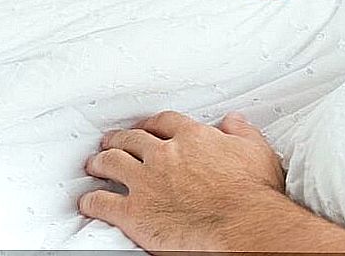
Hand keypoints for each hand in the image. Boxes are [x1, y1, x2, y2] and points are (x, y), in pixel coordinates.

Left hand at [80, 111, 285, 251]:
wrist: (241, 223)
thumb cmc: (252, 192)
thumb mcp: (256, 150)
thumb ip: (242, 132)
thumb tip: (233, 120)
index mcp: (193, 138)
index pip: (164, 122)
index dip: (151, 124)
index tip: (146, 127)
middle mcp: (165, 154)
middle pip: (132, 138)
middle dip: (119, 139)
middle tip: (112, 141)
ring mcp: (146, 181)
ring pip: (112, 162)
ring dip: (100, 162)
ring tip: (95, 165)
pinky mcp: (134, 212)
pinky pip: (102, 202)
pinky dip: (91, 201)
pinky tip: (87, 201)